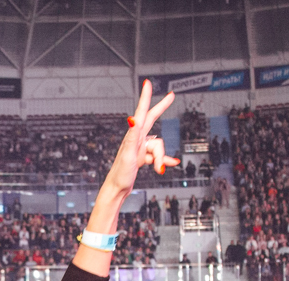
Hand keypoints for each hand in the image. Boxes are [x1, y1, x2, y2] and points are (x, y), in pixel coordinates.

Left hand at [102, 81, 178, 195]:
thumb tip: (132, 118)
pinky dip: (163, 161)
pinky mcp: (141, 157)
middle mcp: (136, 139)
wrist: (116, 189)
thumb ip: (132, 135)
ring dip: (161, 158)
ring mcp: (139, 147)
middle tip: (171, 96)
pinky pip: (156, 156)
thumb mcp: (128, 154)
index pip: (142, 112)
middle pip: (152, 119)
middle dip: (162, 108)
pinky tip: (167, 166)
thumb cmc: (120, 173)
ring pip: (158, 146)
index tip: (147, 83)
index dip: (146, 97)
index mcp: (133, 135)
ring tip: (157, 169)